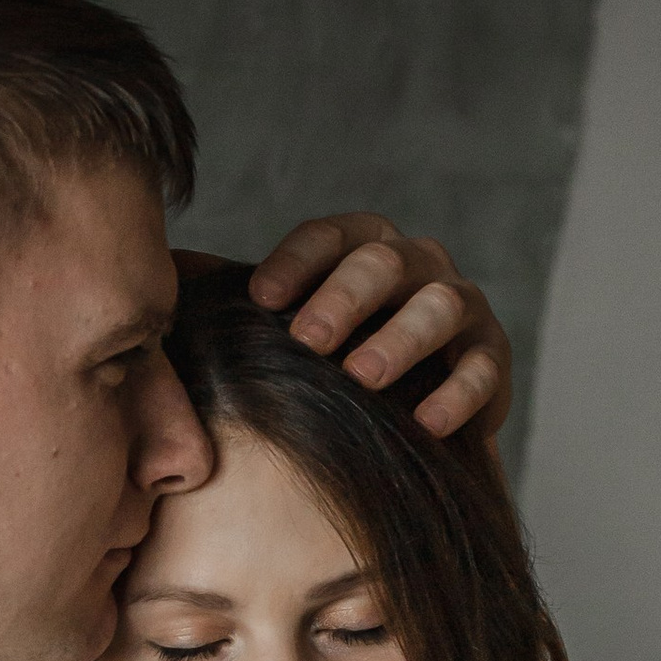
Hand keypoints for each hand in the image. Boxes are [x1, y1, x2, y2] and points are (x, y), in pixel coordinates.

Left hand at [247, 214, 512, 438]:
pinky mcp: (492, 358)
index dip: (295, 263)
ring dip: (399, 340)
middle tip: (308, 340)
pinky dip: (457, 395)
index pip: (330, 237)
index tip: (259, 300)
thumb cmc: (334, 367)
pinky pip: (482, 368)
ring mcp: (460, 307)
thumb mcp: (288, 332)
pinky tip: (425, 424)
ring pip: (439, 306)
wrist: (407, 420)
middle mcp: (417, 265)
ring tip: (361, 377)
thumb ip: (239, 301)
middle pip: (384, 262)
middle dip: (345, 297)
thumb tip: (168, 268)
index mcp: (363, 247)